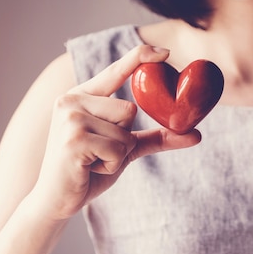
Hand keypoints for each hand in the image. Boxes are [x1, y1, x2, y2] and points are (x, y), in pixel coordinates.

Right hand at [33, 45, 200, 219]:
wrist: (56, 201)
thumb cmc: (89, 170)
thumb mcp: (126, 149)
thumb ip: (157, 137)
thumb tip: (196, 134)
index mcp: (83, 96)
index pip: (115, 70)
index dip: (140, 57)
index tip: (165, 52)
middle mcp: (72, 100)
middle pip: (129, 109)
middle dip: (124, 138)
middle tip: (99, 152)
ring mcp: (70, 118)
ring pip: (125, 132)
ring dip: (118, 154)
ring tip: (93, 161)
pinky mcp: (73, 139)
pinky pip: (118, 149)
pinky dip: (112, 165)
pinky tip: (89, 168)